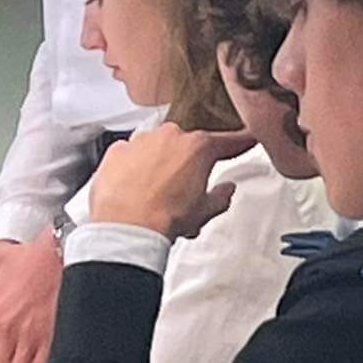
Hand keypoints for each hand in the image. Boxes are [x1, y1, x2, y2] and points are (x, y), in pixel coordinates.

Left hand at [88, 122, 255, 239]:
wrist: (126, 226)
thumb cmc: (165, 217)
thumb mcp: (205, 211)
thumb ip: (221, 196)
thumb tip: (226, 191)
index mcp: (197, 147)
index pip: (226, 142)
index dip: (239, 143)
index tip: (246, 140)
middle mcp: (169, 136)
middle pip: (185, 146)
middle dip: (187, 165)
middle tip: (184, 191)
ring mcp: (140, 141)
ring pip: (156, 148)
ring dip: (159, 165)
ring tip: (156, 195)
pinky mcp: (116, 151)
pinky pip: (130, 155)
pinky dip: (133, 167)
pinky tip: (134, 188)